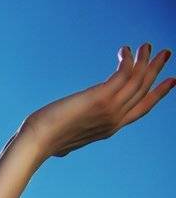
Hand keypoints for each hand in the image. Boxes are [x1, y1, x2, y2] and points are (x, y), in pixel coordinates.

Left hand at [21, 43, 172, 157]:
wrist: (36, 143)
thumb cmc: (42, 143)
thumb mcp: (63, 145)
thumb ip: (69, 143)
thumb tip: (61, 152)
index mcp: (110, 129)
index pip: (141, 109)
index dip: (158, 94)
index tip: (171, 80)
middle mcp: (115, 119)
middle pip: (143, 91)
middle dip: (155, 70)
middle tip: (164, 53)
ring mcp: (110, 109)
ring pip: (138, 80)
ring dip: (145, 60)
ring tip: (147, 45)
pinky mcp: (101, 98)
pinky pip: (124, 74)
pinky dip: (128, 60)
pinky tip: (126, 50)